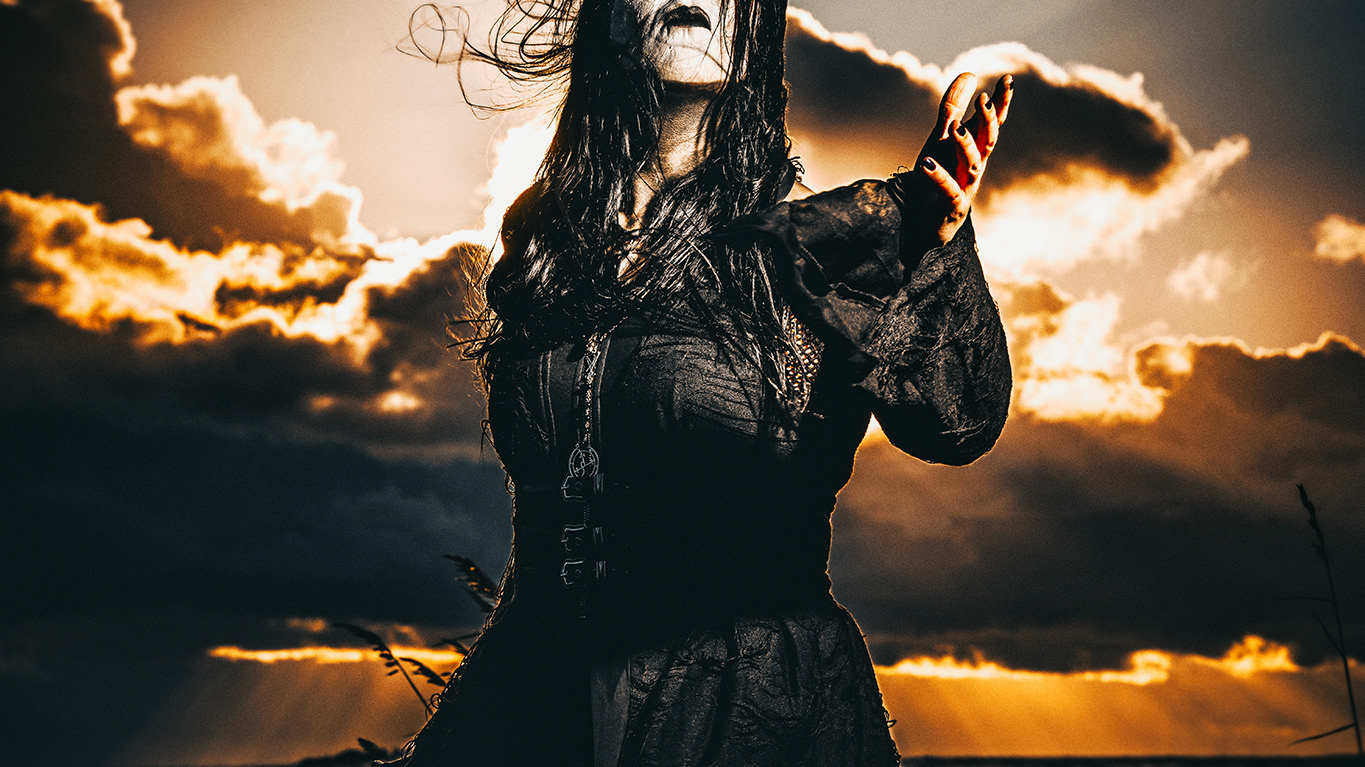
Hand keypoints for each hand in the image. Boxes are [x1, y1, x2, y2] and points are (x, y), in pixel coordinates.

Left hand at [902, 73, 1012, 246]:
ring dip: (966, 145)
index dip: (1001, 104)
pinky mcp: (952, 206)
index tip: (1007, 80)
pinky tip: (928, 164)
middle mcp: (975, 166)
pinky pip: (949, 190)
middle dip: (988, 122)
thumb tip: (970, 74)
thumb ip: (953, 108)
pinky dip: (940, 177)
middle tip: (983, 101)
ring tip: (955, 128)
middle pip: (988, 142)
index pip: (992, 124)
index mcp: (974, 149)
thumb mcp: (941, 139)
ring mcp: (966, 186)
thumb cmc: (937, 178)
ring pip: (973, 164)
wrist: (923, 221)